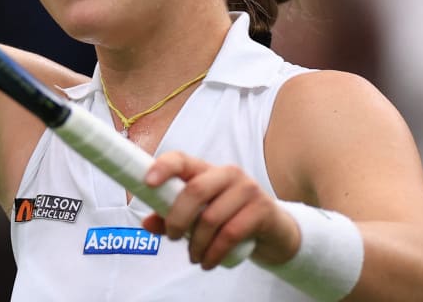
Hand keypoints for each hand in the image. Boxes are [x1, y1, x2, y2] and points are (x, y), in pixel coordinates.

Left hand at [143, 151, 301, 269]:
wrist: (274, 232)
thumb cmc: (230, 218)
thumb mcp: (199, 216)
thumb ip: (172, 217)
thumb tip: (147, 223)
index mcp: (207, 170)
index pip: (182, 159)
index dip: (164, 168)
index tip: (148, 183)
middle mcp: (228, 174)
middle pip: (195, 190)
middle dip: (178, 219)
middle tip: (173, 237)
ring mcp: (247, 189)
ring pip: (211, 217)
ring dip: (197, 244)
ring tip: (194, 257)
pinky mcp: (262, 209)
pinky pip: (230, 233)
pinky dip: (214, 252)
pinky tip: (209, 262)